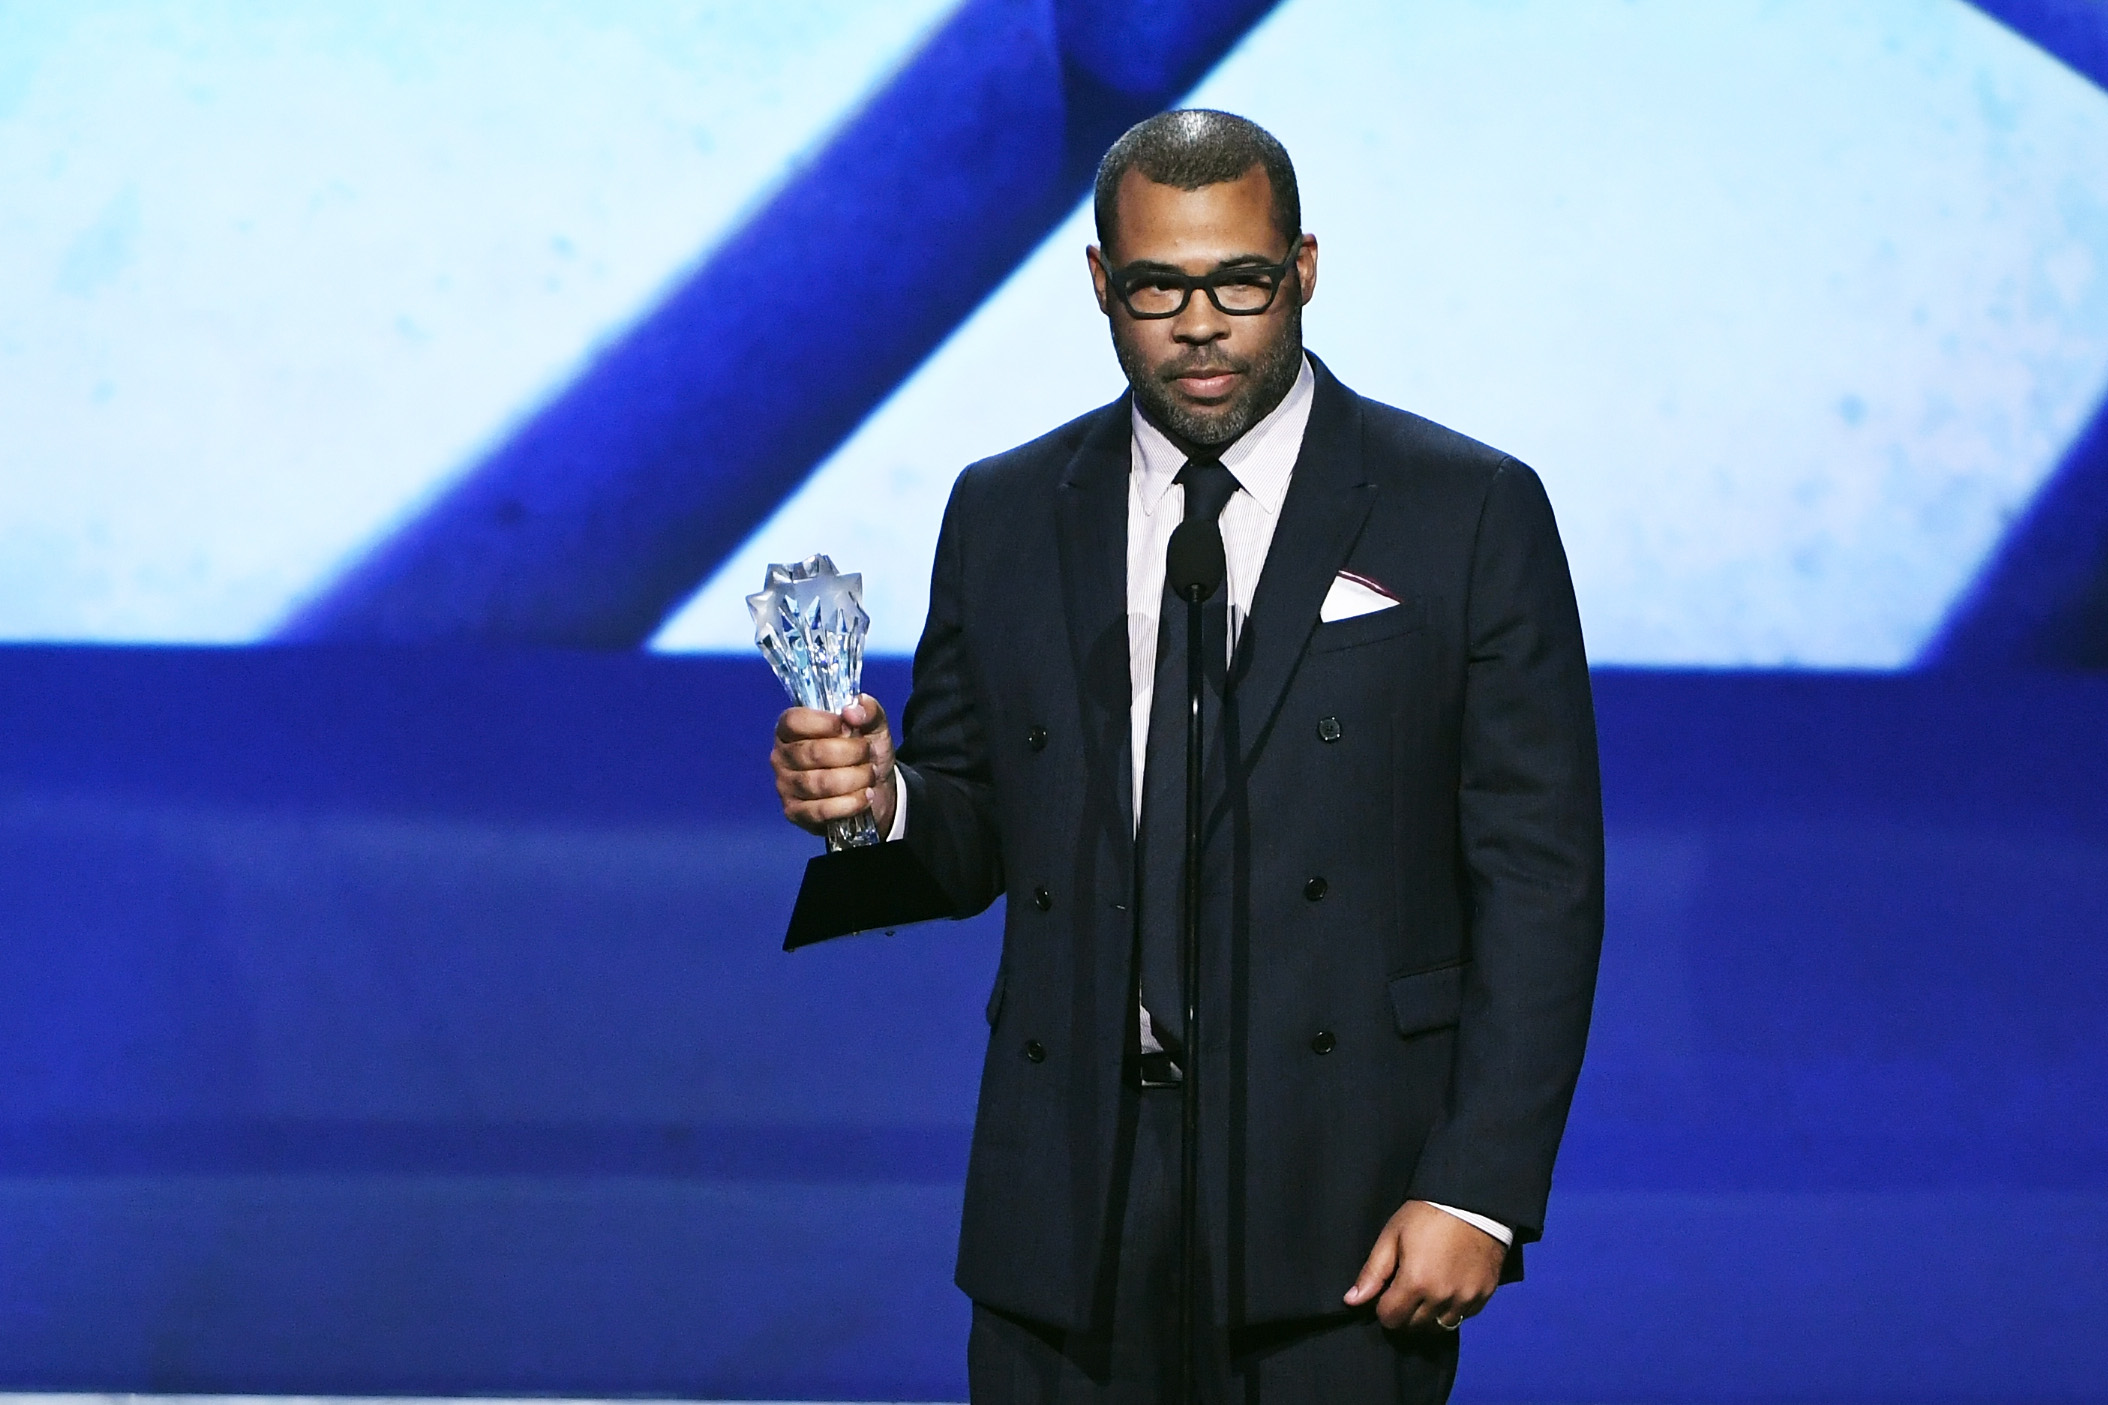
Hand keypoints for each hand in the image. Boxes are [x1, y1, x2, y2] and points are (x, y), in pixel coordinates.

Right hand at [772, 694, 896, 836]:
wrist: (873, 789)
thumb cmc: (863, 752)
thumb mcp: (872, 725)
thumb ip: (867, 710)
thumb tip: (852, 710)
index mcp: (790, 728)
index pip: (794, 721)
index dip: (825, 723)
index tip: (849, 728)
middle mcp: (781, 756)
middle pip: (813, 753)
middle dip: (851, 753)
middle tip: (867, 754)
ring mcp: (785, 786)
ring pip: (820, 783)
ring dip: (855, 779)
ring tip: (869, 775)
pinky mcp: (795, 813)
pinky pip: (821, 810)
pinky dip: (850, 803)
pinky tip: (865, 796)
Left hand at [1343, 1200, 1504, 1331]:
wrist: (1472, 1202)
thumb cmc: (1427, 1214)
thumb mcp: (1392, 1236)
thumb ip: (1373, 1273)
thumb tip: (1352, 1301)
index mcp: (1415, 1283)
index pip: (1390, 1319)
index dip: (1383, 1308)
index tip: (1387, 1293)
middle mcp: (1442, 1298)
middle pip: (1414, 1327)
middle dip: (1404, 1313)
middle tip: (1405, 1291)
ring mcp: (1466, 1299)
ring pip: (1439, 1327)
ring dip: (1428, 1316)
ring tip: (1426, 1292)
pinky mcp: (1484, 1295)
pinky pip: (1464, 1317)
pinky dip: (1452, 1309)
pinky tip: (1448, 1290)